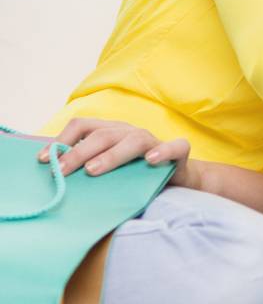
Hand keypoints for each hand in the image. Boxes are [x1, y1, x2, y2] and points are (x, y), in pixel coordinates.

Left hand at [41, 118, 199, 188]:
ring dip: (112, 155)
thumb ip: (84, 165)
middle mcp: (130, 132)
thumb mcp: (105, 167)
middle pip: (103, 135)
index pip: (83, 125)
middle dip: (79, 152)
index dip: (62, 140)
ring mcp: (154, 141)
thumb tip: (49, 169)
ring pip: (133, 140)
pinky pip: (175, 147)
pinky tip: (150, 160)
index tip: (43, 161)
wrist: (176, 178)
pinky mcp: (178, 151)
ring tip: (93, 170)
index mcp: (111, 132)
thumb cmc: (134, 174)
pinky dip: (163, 151)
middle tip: (62, 171)